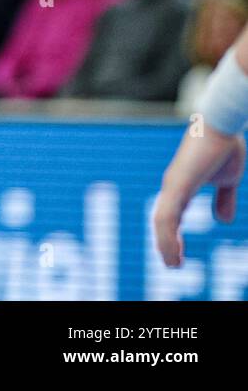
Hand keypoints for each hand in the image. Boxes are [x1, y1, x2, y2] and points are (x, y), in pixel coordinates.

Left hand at [153, 125, 245, 266]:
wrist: (223, 124)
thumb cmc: (224, 146)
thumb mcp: (228, 179)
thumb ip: (224, 198)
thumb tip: (223, 221)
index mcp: (181, 186)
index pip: (170, 215)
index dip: (172, 236)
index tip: (177, 255)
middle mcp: (172, 187)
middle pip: (162, 221)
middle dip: (166, 244)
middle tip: (173, 265)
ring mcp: (172, 186)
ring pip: (162, 222)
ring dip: (166, 245)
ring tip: (173, 264)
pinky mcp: (177, 185)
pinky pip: (167, 216)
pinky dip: (168, 236)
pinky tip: (173, 251)